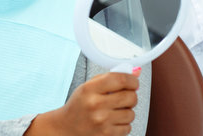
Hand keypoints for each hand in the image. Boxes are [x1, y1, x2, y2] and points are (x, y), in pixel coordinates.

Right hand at [26, 69, 140, 135]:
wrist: (66, 127)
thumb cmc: (80, 104)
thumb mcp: (90, 86)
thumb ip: (111, 77)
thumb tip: (136, 72)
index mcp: (90, 89)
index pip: (120, 79)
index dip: (132, 80)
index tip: (133, 82)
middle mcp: (95, 105)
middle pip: (130, 96)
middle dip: (131, 95)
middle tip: (125, 96)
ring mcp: (101, 121)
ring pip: (131, 113)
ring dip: (127, 111)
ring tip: (116, 110)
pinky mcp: (106, 135)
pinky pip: (128, 127)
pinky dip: (123, 124)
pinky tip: (113, 120)